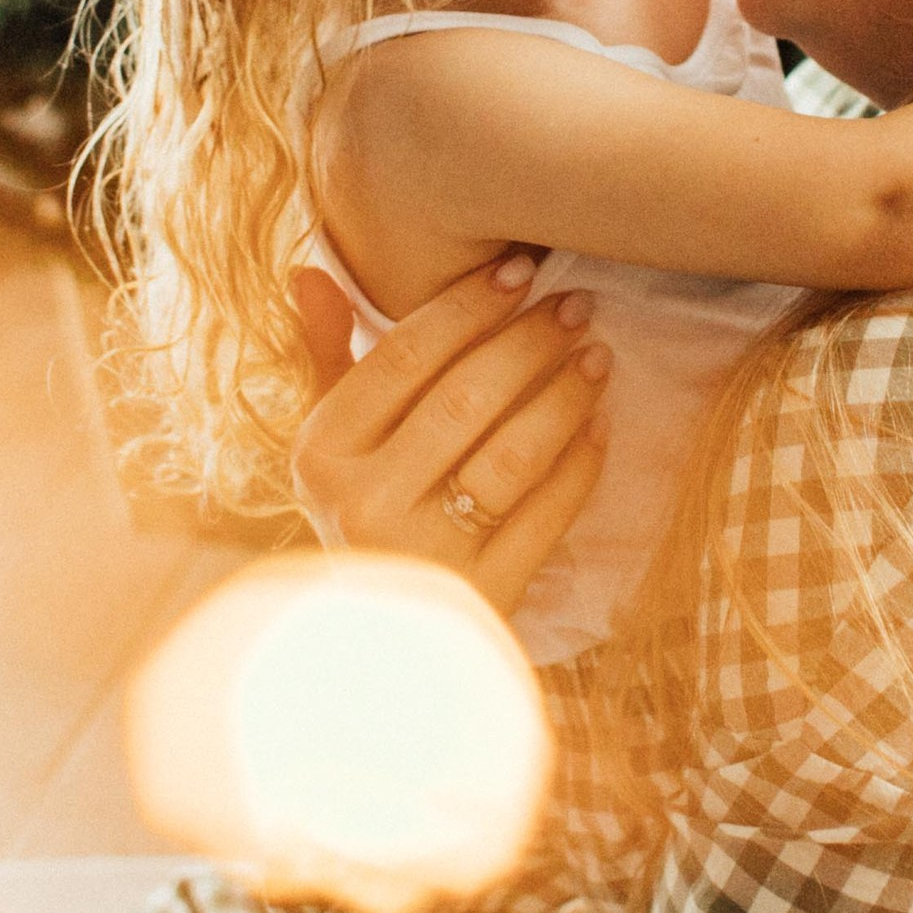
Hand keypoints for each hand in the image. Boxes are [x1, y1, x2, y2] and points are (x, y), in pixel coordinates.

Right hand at [290, 256, 609, 611]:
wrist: (379, 642)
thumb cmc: (362, 511)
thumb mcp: (330, 443)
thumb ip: (327, 357)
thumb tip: (310, 273)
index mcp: (322, 454)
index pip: (402, 359)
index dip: (466, 307)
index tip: (520, 269)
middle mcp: (362, 504)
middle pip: (465, 400)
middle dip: (529, 342)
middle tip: (577, 304)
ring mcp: (423, 554)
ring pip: (513, 456)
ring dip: (564, 397)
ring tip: (598, 355)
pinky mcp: (482, 595)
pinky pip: (546, 516)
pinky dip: (580, 465)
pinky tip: (601, 425)